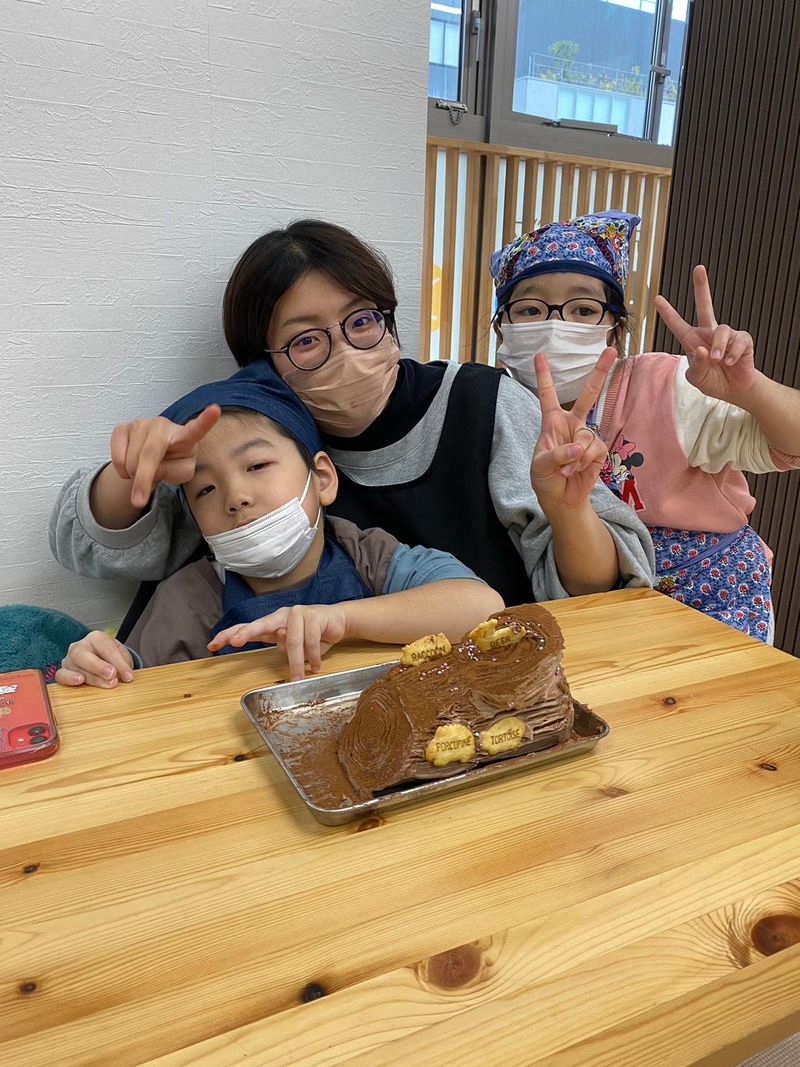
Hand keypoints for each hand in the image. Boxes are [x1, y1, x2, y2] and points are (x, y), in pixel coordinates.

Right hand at [56, 632, 134, 688]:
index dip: (118, 663)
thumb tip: (125, 676)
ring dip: (92, 678)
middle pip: (82, 654)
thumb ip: (123, 665)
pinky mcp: (63, 671)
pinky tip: (79, 681)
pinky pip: (61, 674)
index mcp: (96, 638)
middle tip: (112, 675)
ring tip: (106, 684)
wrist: (102, 662)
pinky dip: (69, 678)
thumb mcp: (122, 657)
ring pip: (74, 666)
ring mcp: (69, 659)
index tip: (128, 676)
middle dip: (98, 666)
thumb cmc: (111, 659)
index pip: (105, 648)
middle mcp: (80, 646)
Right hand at [110, 405, 221, 507]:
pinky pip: (116, 457)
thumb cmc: (174, 462)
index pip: (196, 429)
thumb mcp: (181, 473)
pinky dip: (121, 470)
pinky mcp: (122, 428)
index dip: (206, 420)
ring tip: (144, 471)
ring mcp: (141, 424)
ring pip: (131, 459)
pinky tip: (131, 464)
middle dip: (142, 479)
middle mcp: (163, 425)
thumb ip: (172, 472)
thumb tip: (150, 469)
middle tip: (138, 501)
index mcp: (185, 436)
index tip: (215, 410)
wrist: (153, 458)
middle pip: (150, 454)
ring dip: (133, 474)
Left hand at [208, 604, 350, 680]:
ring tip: (299, 677)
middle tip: (233, 642)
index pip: (247, 628)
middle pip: (260, 624)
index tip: (212, 645)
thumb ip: (279, 645)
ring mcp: (298, 613)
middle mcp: (281, 616)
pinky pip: (310, 641)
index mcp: (271, 624)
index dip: (230, 635)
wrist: (337, 622)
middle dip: (246, 632)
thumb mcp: (291, 644)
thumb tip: (275, 647)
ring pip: (291, 641)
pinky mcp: (314, 615)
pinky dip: (313, 657)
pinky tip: (316, 666)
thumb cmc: (312, 634)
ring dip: (297, 662)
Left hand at [531, 348, 613, 509]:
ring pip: (586, 436)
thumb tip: (577, 448)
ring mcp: (586, 436)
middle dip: (599, 373)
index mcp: (551, 422)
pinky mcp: (598, 450)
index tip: (540, 355)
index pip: (547, 395)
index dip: (544, 375)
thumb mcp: (540, 466)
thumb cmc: (545, 479)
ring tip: (566, 470)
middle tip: (611, 351)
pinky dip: (583, 462)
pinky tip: (576, 471)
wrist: (561, 499)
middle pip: (587, 395)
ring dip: (575, 457)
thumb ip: (557, 454)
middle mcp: (571, 424)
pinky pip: (594, 450)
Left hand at [655, 265, 755, 401]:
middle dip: (702, 287)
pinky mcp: (742, 340)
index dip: (668, 313)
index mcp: (692, 340)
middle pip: (705, 305)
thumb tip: (702, 349)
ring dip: (719, 346)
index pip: (678, 325)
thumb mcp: (697, 378)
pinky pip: (738, 341)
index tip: (657, 299)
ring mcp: (726, 335)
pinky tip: (730, 362)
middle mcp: (708, 333)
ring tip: (719, 361)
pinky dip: (733, 353)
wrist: (733, 389)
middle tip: (698, 268)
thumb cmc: (712, 381)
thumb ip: (696, 365)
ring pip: (722, 330)